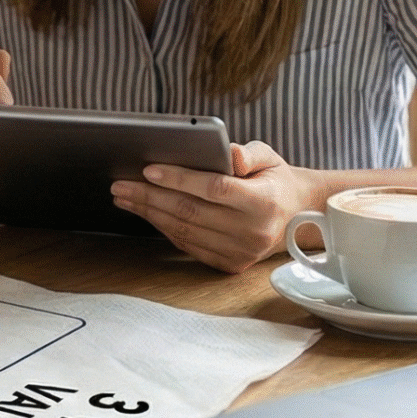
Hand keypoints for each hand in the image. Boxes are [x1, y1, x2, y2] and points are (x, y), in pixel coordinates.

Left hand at [110, 141, 325, 271]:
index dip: (179, 179)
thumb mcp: (269, 157)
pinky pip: (189, 245)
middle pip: (191, 211)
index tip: (148, 170)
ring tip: (125, 197)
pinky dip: (164, 228)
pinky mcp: (231, 265)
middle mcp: (253, 232)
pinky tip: (148, 213)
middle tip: (120, 184)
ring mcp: (242, 252)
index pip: (214, 188)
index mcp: (264, 202)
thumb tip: (227, 154)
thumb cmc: (274, 179)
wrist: (296, 216)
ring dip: (150, 213)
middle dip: (150, 196)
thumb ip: (248, 153)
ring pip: (185, 231)